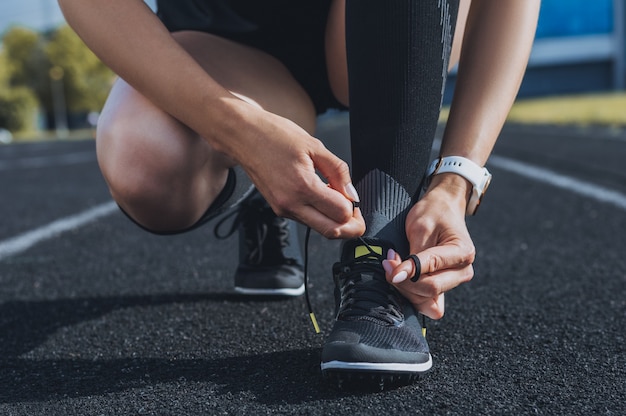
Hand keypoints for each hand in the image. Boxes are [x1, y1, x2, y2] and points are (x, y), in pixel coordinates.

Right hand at [227, 105, 364, 238]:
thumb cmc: (275, 135)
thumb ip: (338, 172)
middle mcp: (291, 204)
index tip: (355, 197)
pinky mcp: (278, 209)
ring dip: (334, 220)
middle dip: (350, 228)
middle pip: (331, 232)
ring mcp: (283, 209)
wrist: (243, 136)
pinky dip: (320, 214)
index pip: (340, 214)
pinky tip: (322, 197)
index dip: (353, 208)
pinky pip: (306, 220)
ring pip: (319, 229)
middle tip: (358, 216)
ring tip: (338, 199)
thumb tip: (352, 194)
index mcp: (302, 186)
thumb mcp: (315, 146)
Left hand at [382, 174, 475, 318]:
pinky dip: (411, 293)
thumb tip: (400, 278)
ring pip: (427, 299)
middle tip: (389, 262)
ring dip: (405, 287)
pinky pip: (427, 302)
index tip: (389, 266)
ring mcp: (455, 280)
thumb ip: (414, 255)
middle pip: (430, 291)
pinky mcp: (444, 285)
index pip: (432, 273)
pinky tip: (402, 276)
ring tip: (394, 264)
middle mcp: (463, 271)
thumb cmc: (434, 213)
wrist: (444, 207)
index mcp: (463, 254)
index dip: (407, 273)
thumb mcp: (421, 228)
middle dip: (404, 281)